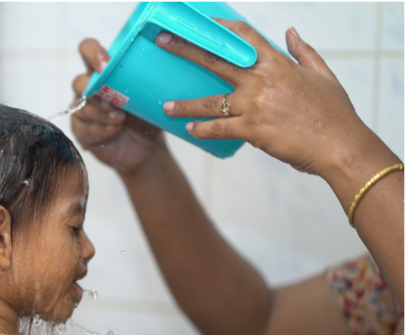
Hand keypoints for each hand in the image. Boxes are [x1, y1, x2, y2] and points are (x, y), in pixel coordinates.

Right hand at [71, 39, 163, 174]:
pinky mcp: (81, 131)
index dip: (92, 53)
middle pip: (79, 82)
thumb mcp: (150, 94)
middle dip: (96, 91)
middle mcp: (88, 88)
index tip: (105, 65)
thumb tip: (156, 65)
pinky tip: (116, 130)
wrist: (147, 147)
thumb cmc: (147, 115)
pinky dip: (102, 129)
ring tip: (121, 119)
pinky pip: (84, 128)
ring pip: (82, 107)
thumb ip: (146, 78)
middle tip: (115, 102)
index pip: (87, 49)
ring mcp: (82, 110)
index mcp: (103, 71)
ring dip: (102, 113)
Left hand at [156, 20, 384, 179]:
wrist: (339, 145)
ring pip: (210, 102)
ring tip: (166, 107)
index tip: (201, 22)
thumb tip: (290, 31)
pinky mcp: (252, 130)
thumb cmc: (334, 112)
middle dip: (185, 49)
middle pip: (215, 59)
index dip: (219, 26)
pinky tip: (190, 130)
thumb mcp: (322, 74)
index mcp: (278, 63)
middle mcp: (261, 80)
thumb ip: (303, 51)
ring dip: (185, 104)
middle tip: (162, 41)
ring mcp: (254, 105)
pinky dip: (203, 130)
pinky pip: (219, 129)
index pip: (243, 35)